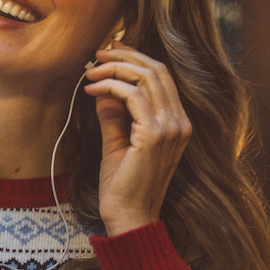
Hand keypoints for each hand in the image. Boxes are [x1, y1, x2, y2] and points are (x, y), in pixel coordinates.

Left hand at [82, 42, 192, 234]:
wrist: (128, 217)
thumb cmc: (123, 187)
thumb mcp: (117, 144)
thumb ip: (114, 117)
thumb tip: (103, 91)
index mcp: (177, 123)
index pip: (161, 77)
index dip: (135, 59)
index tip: (110, 51)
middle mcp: (180, 123)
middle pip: (157, 71)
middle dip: (125, 56)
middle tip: (97, 53)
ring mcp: (171, 128)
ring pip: (147, 78)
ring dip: (114, 69)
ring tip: (89, 72)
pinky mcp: (155, 135)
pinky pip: (134, 96)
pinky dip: (111, 86)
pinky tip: (92, 90)